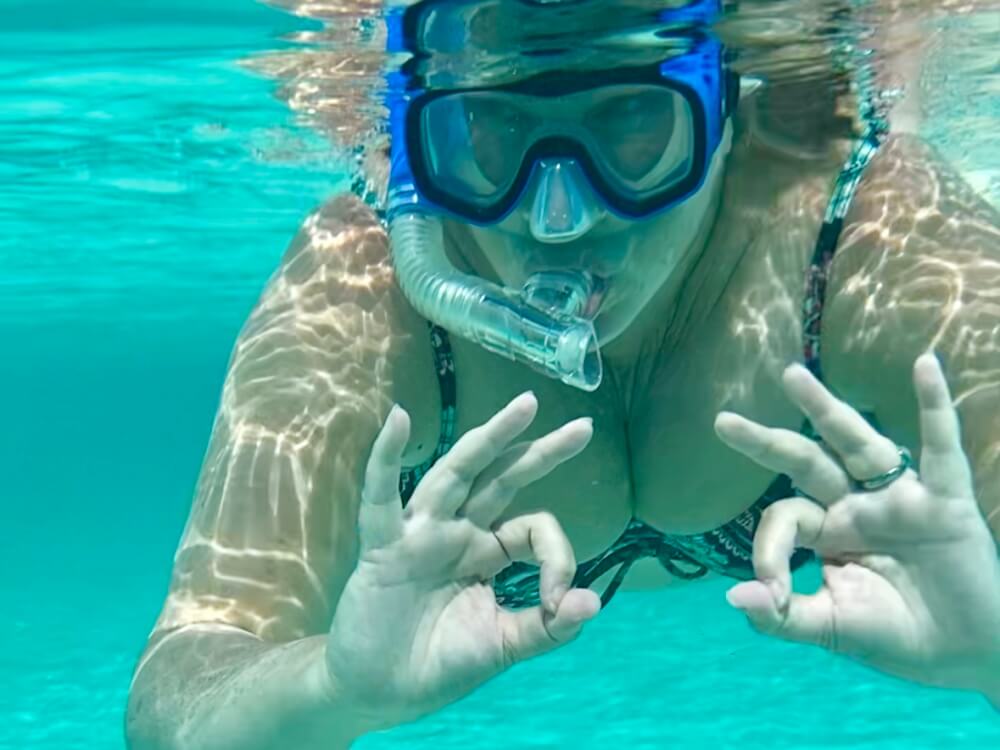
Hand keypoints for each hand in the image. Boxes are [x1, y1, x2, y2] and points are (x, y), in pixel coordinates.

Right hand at [325, 392, 600, 731]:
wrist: (377, 695)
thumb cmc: (436, 666)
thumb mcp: (501, 646)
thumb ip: (546, 628)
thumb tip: (594, 602)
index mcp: (487, 552)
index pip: (533, 528)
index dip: (558, 556)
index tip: (559, 602)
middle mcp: (458, 532)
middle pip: (503, 479)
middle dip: (541, 452)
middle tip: (586, 427)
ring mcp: (421, 533)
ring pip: (457, 473)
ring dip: (491, 438)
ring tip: (527, 405)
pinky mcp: (384, 545)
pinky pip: (381, 497)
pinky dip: (385, 458)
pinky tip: (398, 418)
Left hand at [714, 353, 999, 701]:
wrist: (969, 656)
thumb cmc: (900, 637)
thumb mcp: (833, 629)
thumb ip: (783, 616)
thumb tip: (733, 598)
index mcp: (828, 532)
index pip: (784, 518)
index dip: (768, 549)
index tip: (770, 588)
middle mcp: (856, 506)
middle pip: (805, 461)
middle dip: (766, 441)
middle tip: (722, 421)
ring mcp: (899, 498)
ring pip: (856, 442)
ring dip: (824, 408)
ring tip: (789, 375)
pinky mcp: (945, 500)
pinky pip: (941, 447)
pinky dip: (935, 406)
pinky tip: (924, 366)